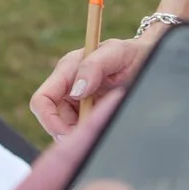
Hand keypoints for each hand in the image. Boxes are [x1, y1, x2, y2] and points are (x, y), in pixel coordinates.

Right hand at [31, 35, 151, 138]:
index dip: (49, 120)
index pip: (42, 100)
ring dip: (80, 134)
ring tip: (103, 128)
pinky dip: (90, 133)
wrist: (146, 59)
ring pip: (66, 128)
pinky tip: (104, 128)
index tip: (68, 135)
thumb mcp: (116, 53)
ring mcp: (77, 101)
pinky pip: (81, 129)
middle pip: (52, 119)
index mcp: (67, 70)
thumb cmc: (130, 53)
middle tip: (92, 136)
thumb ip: (94, 66)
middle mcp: (68, 86)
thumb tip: (76, 90)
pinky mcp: (88, 112)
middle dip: (67, 132)